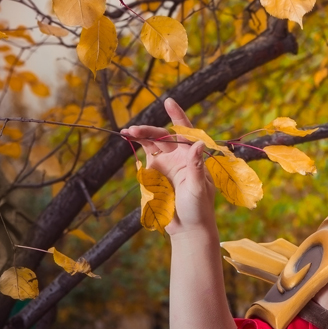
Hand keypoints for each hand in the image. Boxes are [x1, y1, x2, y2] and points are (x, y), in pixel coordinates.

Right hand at [121, 98, 216, 235]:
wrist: (187, 226)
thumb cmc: (199, 207)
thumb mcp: (198, 187)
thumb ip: (196, 166)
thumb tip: (199, 143)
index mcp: (193, 156)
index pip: (186, 131)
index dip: (178, 116)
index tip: (168, 102)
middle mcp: (180, 155)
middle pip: (163, 136)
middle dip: (149, 130)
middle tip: (134, 130)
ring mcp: (166, 162)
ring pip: (152, 142)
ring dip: (141, 135)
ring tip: (128, 131)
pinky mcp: (155, 172)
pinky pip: (145, 154)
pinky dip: (137, 145)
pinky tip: (128, 138)